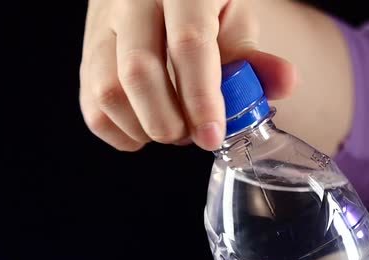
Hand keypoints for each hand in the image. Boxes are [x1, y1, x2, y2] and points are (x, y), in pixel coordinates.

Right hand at [79, 0, 296, 151]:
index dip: (201, 98)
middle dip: (166, 121)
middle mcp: (132, 2)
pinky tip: (144, 128)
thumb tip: (282, 84)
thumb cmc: (200, 3)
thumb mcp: (233, 16)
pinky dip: (118, 131)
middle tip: (190, 136)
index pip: (188, 45)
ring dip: (141, 127)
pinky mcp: (86, 51)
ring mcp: (101, 27)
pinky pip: (91, 105)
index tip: (213, 135)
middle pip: (138, 72)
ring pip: (107, 91)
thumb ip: (252, 56)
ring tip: (170, 129)